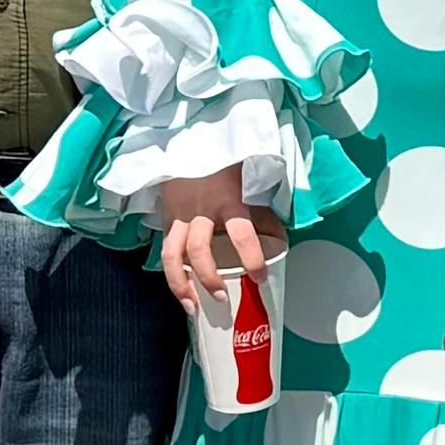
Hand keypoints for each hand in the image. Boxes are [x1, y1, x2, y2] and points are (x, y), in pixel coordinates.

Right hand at [155, 171, 284, 310]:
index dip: (252, 259)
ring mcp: (179, 214)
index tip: (260, 277)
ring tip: (192, 305)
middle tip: (223, 298)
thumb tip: (279, 242)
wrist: (190, 138)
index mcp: (229, 200)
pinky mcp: (165, 216)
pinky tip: (179, 286)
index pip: (243, 234)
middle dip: (210, 279)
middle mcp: (201, 210)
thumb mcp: (249, 182)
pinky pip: (164, 248)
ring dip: (180, 284)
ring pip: (172, 255)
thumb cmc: (226, 163)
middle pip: (200, 251)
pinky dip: (170, 270)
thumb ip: (262, 212)